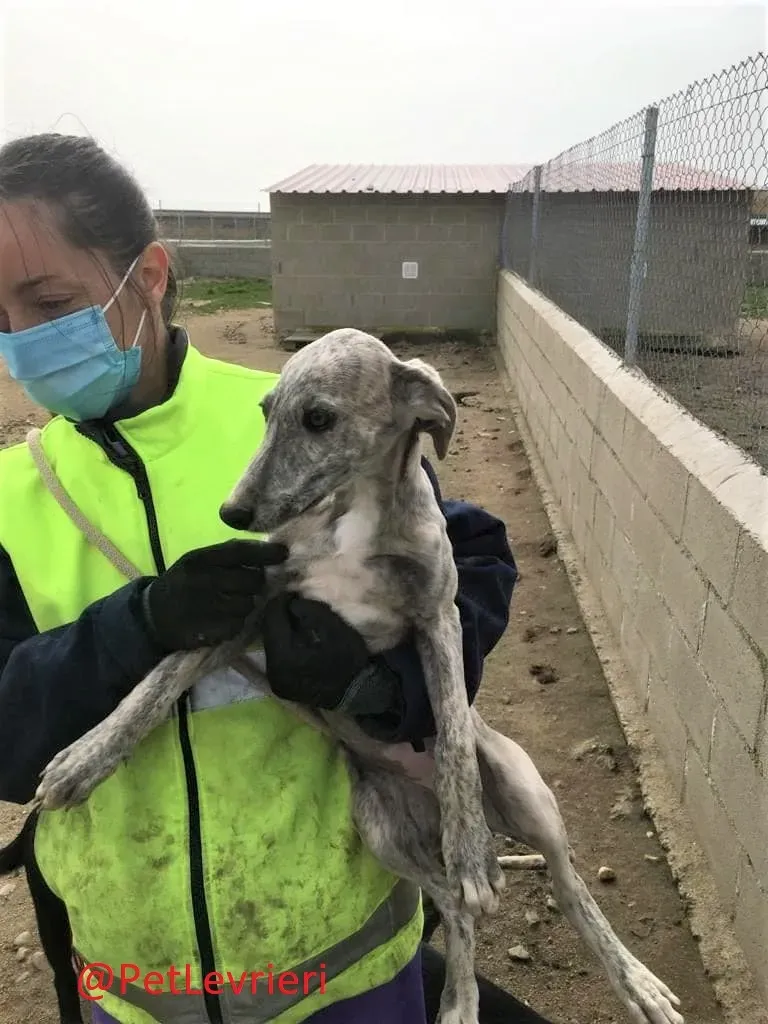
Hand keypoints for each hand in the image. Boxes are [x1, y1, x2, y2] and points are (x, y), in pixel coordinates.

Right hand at [143, 539, 287, 650]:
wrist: (151, 615)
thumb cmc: (182, 583)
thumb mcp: (197, 561)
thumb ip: (226, 556)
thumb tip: (265, 551)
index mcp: (199, 559)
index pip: (240, 551)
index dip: (265, 552)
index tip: (283, 553)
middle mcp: (201, 581)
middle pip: (251, 580)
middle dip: (256, 584)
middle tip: (250, 587)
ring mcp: (203, 608)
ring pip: (247, 605)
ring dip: (247, 605)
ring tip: (233, 604)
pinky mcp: (205, 631)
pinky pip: (237, 626)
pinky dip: (237, 623)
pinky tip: (224, 619)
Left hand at [261, 594, 372, 708]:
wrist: (357, 694)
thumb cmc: (349, 660)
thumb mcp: (334, 629)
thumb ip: (311, 612)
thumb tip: (292, 603)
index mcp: (284, 657)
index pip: (272, 620)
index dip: (280, 601)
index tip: (293, 591)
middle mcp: (273, 671)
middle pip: (267, 632)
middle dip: (278, 614)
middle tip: (292, 601)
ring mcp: (275, 680)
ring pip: (270, 644)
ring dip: (280, 628)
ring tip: (295, 617)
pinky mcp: (280, 685)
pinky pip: (276, 656)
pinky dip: (283, 642)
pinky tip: (296, 636)